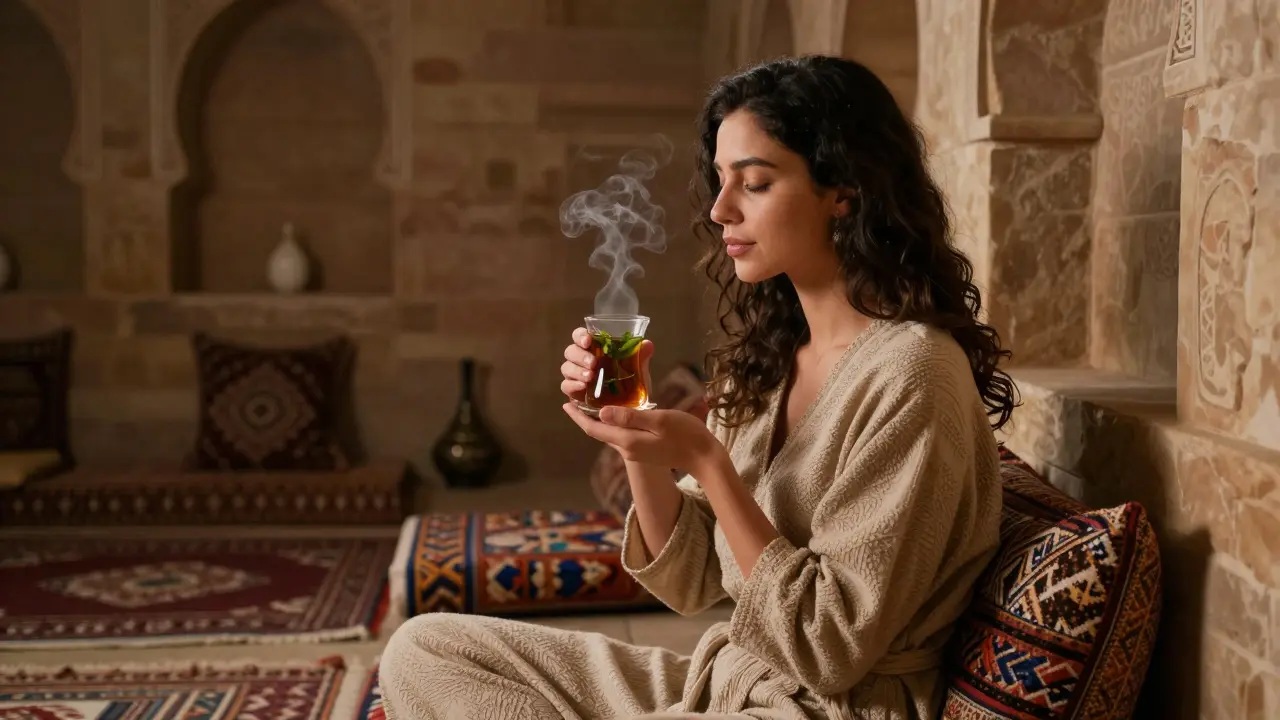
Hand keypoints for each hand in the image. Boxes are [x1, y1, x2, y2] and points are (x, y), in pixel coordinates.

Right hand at [559, 327, 653, 403]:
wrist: (629, 407)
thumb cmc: (630, 382)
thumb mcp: (639, 370)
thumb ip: (641, 357)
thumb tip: (647, 344)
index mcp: (594, 348)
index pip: (580, 336)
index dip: (580, 335)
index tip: (589, 340)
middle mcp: (582, 360)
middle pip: (570, 351)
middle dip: (580, 355)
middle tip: (593, 363)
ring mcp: (576, 375)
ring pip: (566, 367)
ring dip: (576, 370)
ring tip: (590, 376)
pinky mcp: (574, 391)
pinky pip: (565, 386)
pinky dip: (572, 385)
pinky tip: (583, 387)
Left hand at [562, 403, 726, 478]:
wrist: (705, 459)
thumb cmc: (686, 436)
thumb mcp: (659, 421)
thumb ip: (631, 417)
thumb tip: (602, 411)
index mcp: (628, 441)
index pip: (594, 428)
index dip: (578, 416)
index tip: (565, 404)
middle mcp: (627, 449)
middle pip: (599, 431)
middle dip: (585, 416)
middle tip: (576, 398)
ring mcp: (636, 451)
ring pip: (610, 433)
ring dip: (599, 419)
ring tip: (593, 401)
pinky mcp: (644, 450)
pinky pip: (621, 435)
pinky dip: (614, 422)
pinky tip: (618, 411)